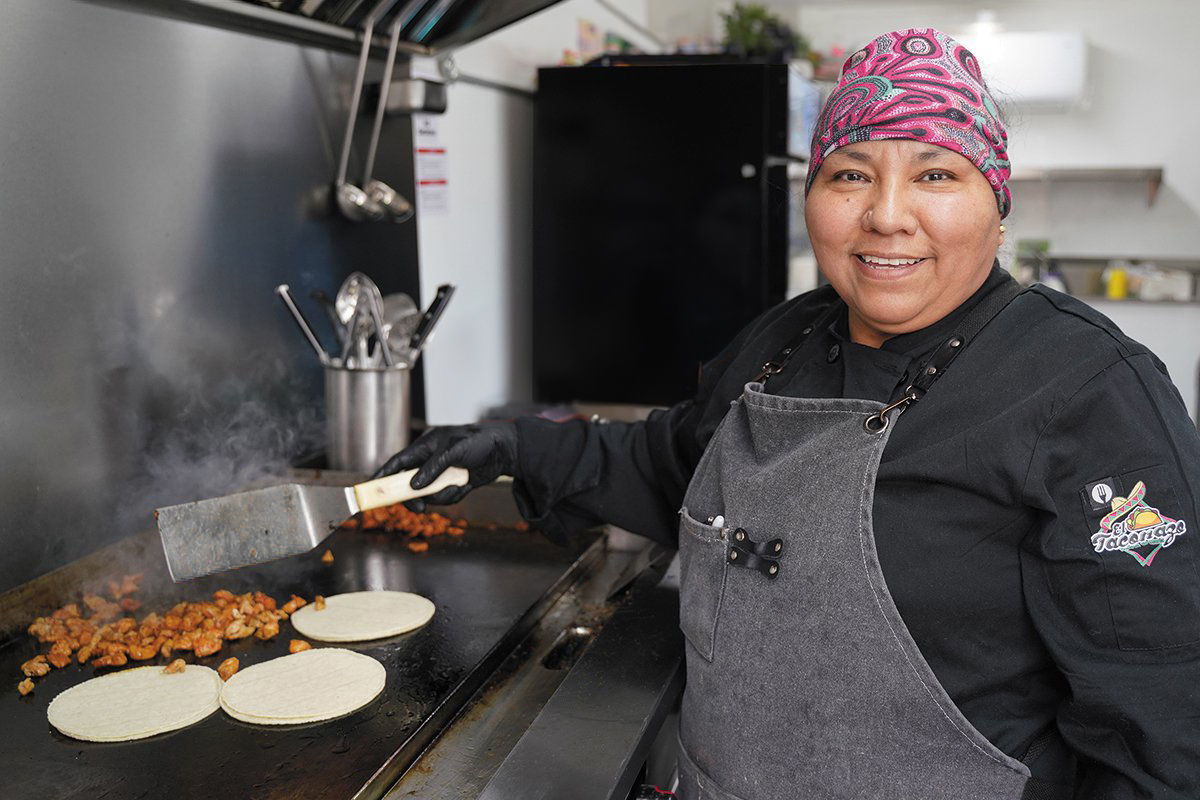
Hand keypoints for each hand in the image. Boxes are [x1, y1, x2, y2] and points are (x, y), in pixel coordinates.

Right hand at [371, 421, 517, 511]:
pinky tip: (464, 486)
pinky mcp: (453, 484)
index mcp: (425, 446)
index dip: (384, 474)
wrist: (504, 450)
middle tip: (418, 508)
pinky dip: (452, 496)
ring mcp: (442, 474)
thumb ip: (431, 468)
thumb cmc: (477, 442)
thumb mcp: (452, 452)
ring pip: (428, 494)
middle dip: (412, 497)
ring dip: (440, 496)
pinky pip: (445, 497)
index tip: (371, 487)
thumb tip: (414, 486)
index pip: (398, 462)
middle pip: (409, 483)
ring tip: (456, 487)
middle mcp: (430, 461)